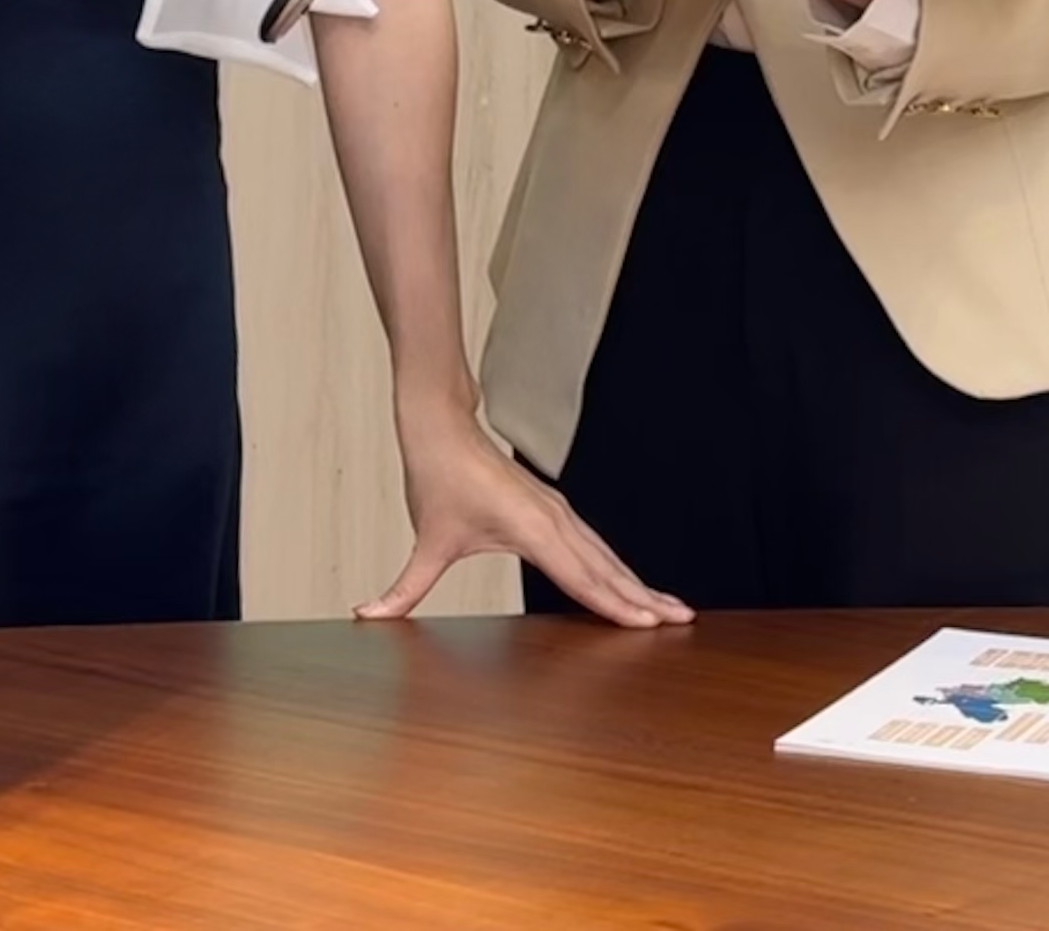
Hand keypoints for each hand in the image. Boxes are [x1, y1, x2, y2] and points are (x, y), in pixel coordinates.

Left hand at [357, 397, 687, 630]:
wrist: (442, 424)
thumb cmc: (438, 477)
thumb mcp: (425, 540)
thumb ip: (404, 588)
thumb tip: (367, 615)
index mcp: (532, 529)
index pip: (582, 577)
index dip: (616, 604)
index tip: (650, 623)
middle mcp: (554, 519)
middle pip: (608, 567)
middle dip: (644, 596)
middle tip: (681, 620)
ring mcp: (557, 512)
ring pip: (606, 554)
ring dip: (637, 582)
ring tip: (670, 608)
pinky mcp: (552, 509)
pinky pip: (593, 543)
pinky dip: (617, 565)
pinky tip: (628, 581)